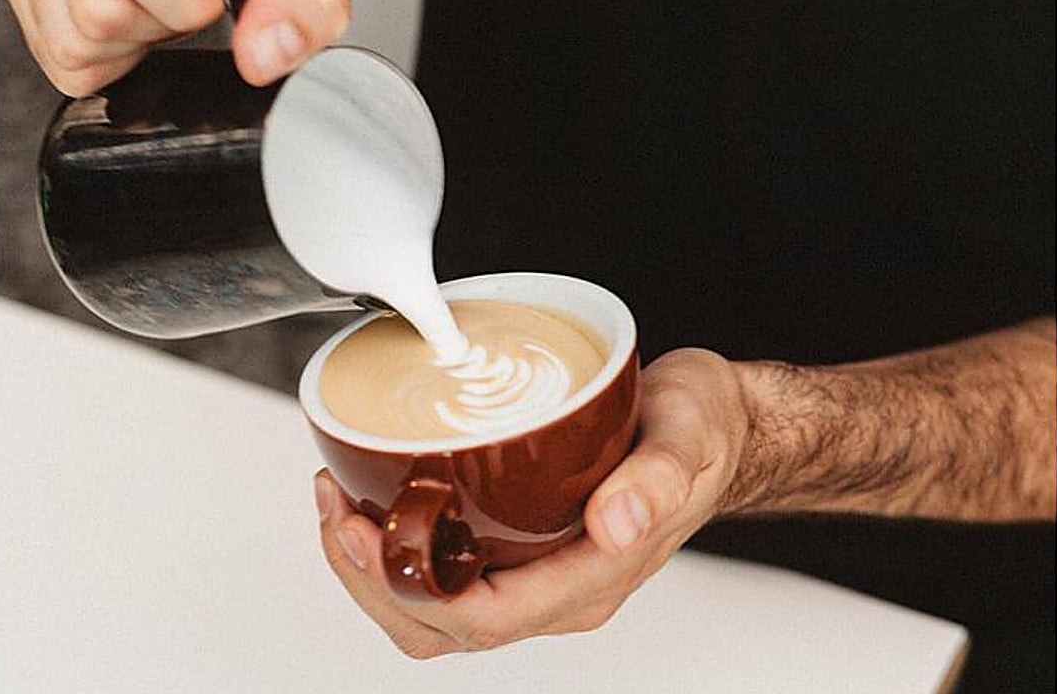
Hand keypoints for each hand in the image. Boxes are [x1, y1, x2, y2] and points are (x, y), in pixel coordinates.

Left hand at [313, 348, 749, 657]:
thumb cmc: (702, 433)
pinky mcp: (521, 546)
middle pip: (440, 627)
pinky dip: (397, 544)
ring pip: (432, 610)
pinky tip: (379, 495)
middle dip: (372, 581)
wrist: (717, 428)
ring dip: (374, 567)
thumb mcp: (689, 438)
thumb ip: (658, 480)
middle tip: (339, 509)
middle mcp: (558, 590)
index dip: (411, 590)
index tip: (367, 532)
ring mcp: (537, 573)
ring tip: (342, 501)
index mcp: (591, 580)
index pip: (484, 619)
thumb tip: (614, 523)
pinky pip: (444, 571)